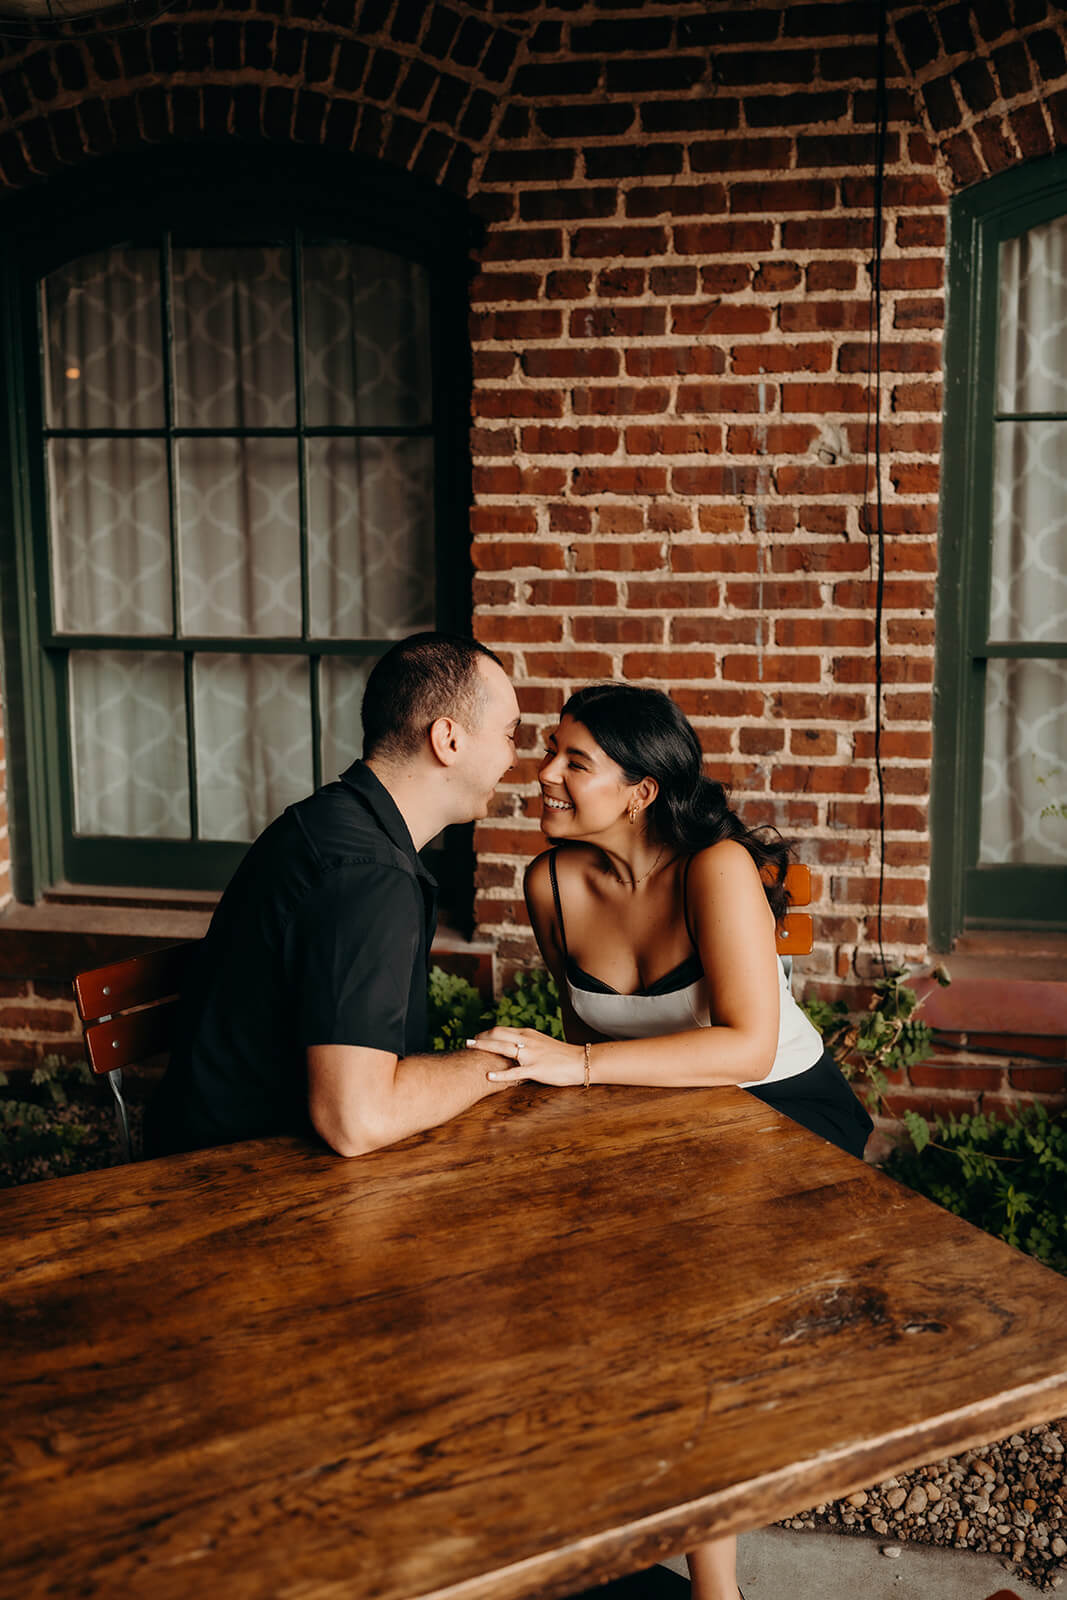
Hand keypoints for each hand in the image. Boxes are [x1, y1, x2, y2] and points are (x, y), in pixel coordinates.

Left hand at [466, 1027, 584, 1086]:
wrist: (580, 1061)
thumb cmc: (561, 1055)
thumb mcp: (541, 1043)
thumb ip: (526, 1043)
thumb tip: (512, 1046)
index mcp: (528, 1034)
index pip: (502, 1030)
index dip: (487, 1034)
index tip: (477, 1038)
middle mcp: (527, 1041)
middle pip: (498, 1035)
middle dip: (481, 1038)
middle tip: (467, 1042)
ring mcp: (531, 1055)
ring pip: (503, 1048)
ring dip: (484, 1047)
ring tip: (470, 1049)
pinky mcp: (536, 1069)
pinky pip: (515, 1072)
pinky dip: (500, 1074)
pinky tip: (488, 1075)